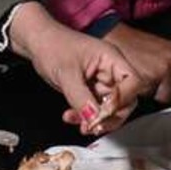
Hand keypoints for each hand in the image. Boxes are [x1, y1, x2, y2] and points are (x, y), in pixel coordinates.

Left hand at [8, 3, 141, 135]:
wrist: (38, 44)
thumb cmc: (53, 46)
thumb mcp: (66, 73)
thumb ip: (80, 97)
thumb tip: (93, 118)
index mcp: (111, 59)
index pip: (132, 82)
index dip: (123, 99)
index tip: (105, 111)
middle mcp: (110, 71)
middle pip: (126, 100)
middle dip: (110, 116)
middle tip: (93, 125)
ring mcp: (101, 82)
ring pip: (110, 109)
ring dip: (96, 120)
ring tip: (80, 124)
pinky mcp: (91, 91)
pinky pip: (95, 109)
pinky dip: (86, 117)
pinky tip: (71, 117)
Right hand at [103, 23, 170, 104]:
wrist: (112, 37)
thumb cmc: (134, 45)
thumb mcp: (161, 49)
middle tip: (166, 92)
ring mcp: (161, 70)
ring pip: (168, 95)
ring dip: (157, 94)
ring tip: (146, 81)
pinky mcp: (147, 79)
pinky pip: (152, 96)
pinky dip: (145, 94)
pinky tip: (139, 83)